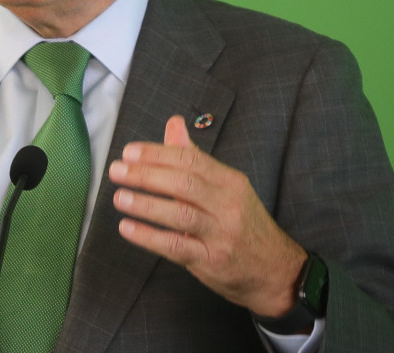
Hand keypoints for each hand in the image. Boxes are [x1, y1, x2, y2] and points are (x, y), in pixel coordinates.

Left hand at [108, 115, 306, 317]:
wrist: (276, 269)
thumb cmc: (243, 223)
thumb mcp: (226, 186)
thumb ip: (194, 156)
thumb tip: (174, 123)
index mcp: (230, 181)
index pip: (191, 159)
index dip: (157, 154)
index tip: (129, 152)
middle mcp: (228, 205)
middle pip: (184, 183)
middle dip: (147, 175)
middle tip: (117, 170)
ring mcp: (222, 234)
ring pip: (181, 214)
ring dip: (146, 205)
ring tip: (119, 197)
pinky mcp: (212, 260)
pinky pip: (177, 247)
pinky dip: (149, 237)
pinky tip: (128, 228)